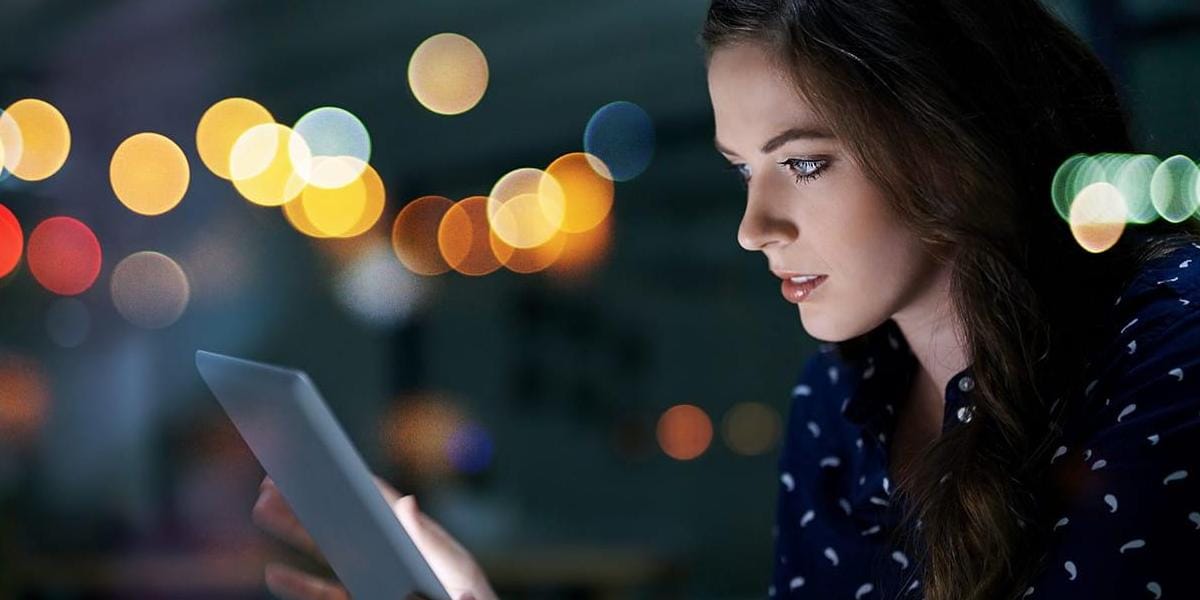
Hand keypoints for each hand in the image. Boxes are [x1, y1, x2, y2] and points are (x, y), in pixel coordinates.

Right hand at [252, 476, 496, 599]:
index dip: (347, 478)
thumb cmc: (472, 598)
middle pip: (342, 522)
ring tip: (261, 508)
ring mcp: (372, 580)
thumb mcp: (455, 571)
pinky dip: (298, 585)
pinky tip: (273, 572)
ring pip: (326, 552)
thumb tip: (405, 500)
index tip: (317, 455)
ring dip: (293, 531)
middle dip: (307, 500)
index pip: (376, 501)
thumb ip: (429, 542)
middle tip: (270, 478)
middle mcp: (388, 554)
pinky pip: (324, 594)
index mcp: (413, 538)